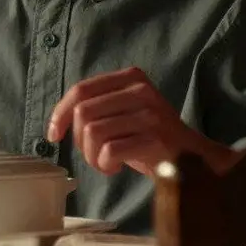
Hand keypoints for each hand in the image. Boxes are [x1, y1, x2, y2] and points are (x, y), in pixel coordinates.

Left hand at [47, 67, 234, 176]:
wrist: (192, 159)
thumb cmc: (149, 137)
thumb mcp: (123, 112)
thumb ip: (96, 106)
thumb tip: (57, 120)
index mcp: (131, 78)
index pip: (81, 89)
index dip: (60, 113)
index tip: (53, 134)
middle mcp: (141, 90)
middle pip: (83, 113)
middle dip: (79, 140)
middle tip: (93, 154)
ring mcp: (149, 113)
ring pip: (93, 133)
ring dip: (92, 156)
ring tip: (105, 162)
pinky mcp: (155, 138)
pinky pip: (109, 151)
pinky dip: (105, 164)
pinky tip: (115, 167)